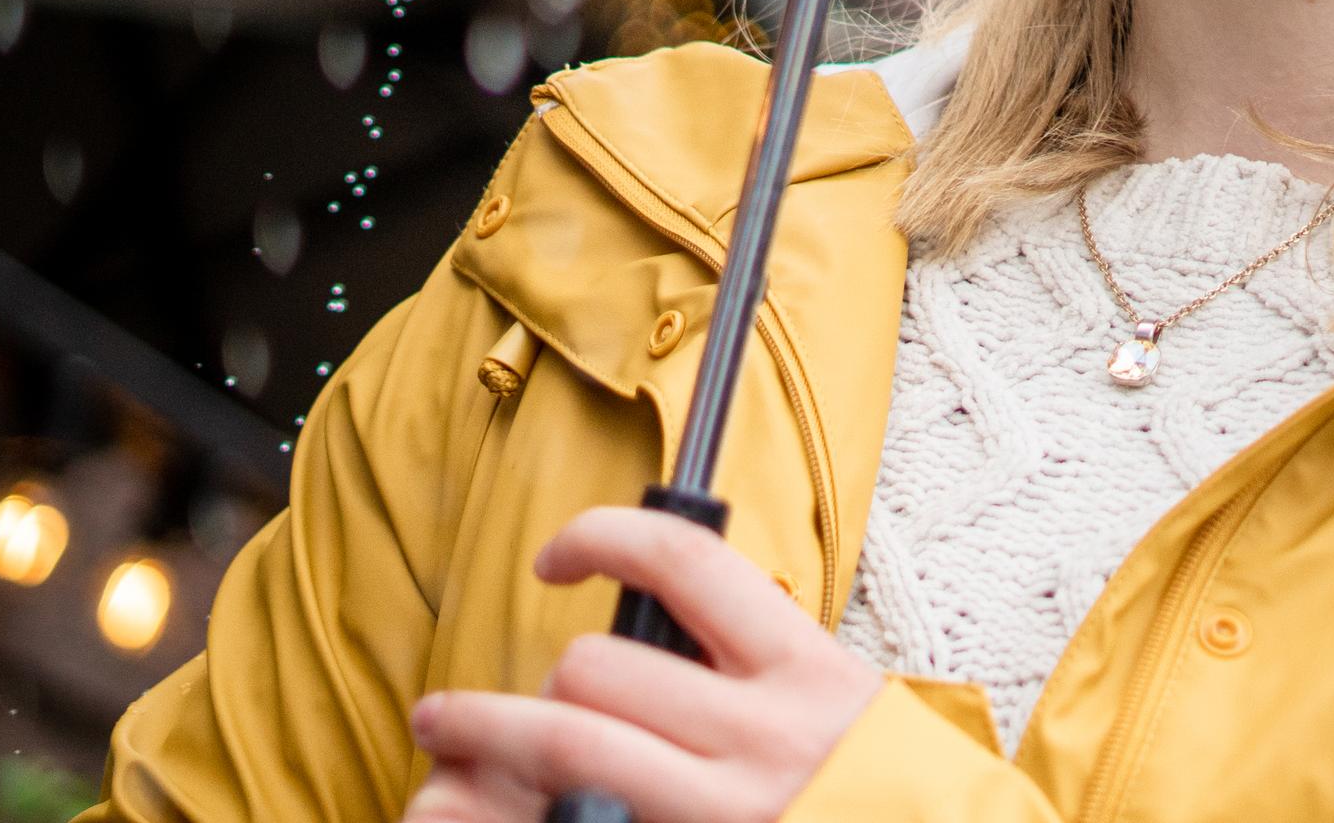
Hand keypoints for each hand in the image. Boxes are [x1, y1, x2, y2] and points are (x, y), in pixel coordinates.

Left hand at [404, 506, 885, 822]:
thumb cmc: (882, 800)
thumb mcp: (846, 712)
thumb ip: (762, 672)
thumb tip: (647, 639)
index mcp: (808, 676)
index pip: (685, 565)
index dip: (600, 538)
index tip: (558, 559)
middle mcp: (763, 739)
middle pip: (599, 667)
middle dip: (546, 681)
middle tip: (516, 704)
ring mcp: (720, 811)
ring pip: (566, 741)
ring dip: (490, 738)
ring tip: (451, 739)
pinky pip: (563, 821)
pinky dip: (495, 818)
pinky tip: (460, 816)